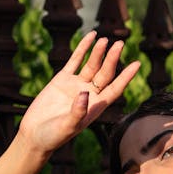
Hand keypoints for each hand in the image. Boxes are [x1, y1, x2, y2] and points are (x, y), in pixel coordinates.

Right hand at [18, 31, 139, 153]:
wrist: (35, 134)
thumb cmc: (54, 136)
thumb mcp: (67, 127)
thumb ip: (78, 112)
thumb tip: (84, 94)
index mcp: (95, 107)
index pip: (115, 89)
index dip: (126, 77)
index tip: (137, 64)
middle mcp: (89, 95)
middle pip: (105, 74)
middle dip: (112, 59)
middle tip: (120, 44)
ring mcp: (76, 85)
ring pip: (92, 65)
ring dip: (99, 53)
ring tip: (105, 39)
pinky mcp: (62, 80)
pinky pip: (75, 61)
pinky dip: (83, 49)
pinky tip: (91, 36)